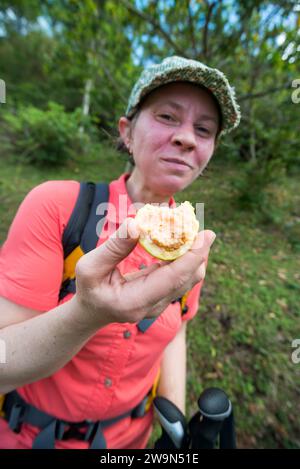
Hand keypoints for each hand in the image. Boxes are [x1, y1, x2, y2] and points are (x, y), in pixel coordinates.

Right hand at [74, 218, 215, 328]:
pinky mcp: (162, 297)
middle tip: (198, 225)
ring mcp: (160, 304)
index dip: (192, 256)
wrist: (91, 312)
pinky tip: (181, 240)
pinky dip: (183, 258)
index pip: (173, 278)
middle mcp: (154, 306)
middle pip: (188, 278)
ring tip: (189, 229)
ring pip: (188, 278)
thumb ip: (113, 248)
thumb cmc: (89, 289)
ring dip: (192, 254)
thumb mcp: (90, 267)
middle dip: (197, 251)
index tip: (207, 234)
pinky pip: (180, 276)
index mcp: (136, 302)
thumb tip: (137, 224)